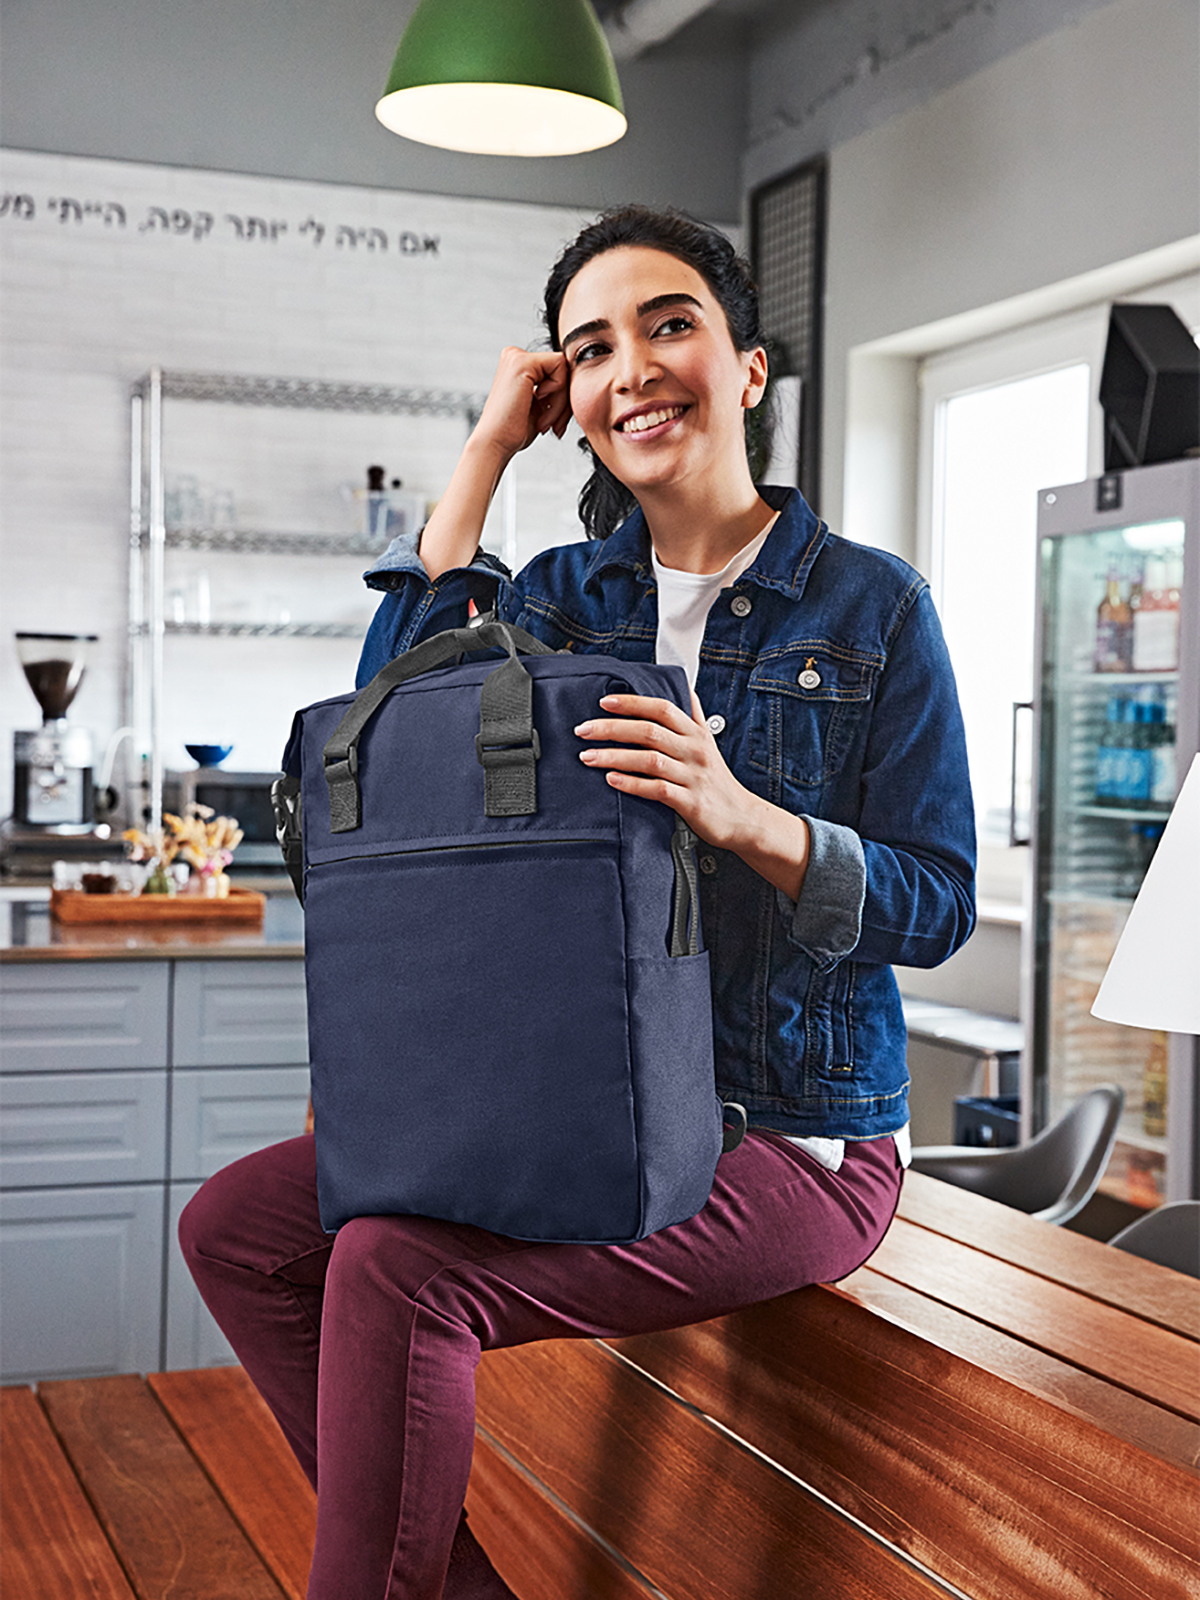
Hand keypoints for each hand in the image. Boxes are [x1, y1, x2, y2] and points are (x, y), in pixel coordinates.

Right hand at [472, 346, 570, 463]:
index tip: (553, 422)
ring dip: (561, 402)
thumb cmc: (514, 431)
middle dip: (564, 402)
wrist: (496, 443)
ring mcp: (517, 356)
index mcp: (518, 363)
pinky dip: (558, 393)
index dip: (562, 398)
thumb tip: (577, 381)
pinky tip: (540, 408)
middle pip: (562, 368)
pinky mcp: (523, 362)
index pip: (558, 369)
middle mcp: (515, 355)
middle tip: (552, 425)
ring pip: (563, 369)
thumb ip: (554, 388)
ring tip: (545, 422)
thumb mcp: (539, 404)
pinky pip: (560, 367)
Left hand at [574, 691, 749, 849]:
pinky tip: (611, 780)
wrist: (741, 817)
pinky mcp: (690, 802)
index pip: (662, 708)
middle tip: (583, 730)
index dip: (632, 702)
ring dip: (614, 756)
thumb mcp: (709, 743)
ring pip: (649, 760)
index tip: (604, 702)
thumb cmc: (718, 780)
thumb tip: (685, 687)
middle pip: (649, 731)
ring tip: (587, 756)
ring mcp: (692, 776)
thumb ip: (694, 715)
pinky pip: (656, 789)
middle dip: (612, 728)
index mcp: (696, 733)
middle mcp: (694, 751)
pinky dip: (632, 784)